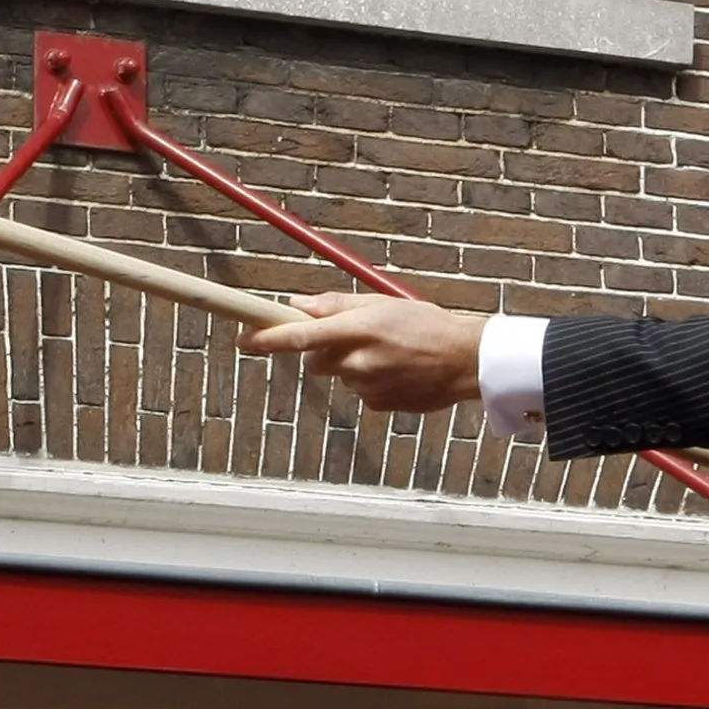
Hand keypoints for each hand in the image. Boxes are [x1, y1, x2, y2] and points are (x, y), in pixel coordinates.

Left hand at [237, 292, 490, 412]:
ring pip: (339, 375)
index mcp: (358, 328)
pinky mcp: (377, 404)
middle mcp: (358, 360)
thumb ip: (336, 305)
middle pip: (314, 360)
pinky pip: (359, 391)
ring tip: (388, 354)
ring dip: (351, 364)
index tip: (243, 338)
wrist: (465, 361)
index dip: (267, 338)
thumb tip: (296, 305)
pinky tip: (396, 372)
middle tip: (353, 338)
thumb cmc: (426, 324)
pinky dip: (370, 381)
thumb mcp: (381, 304)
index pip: (300, 335)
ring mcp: (367, 386)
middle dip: (322, 350)